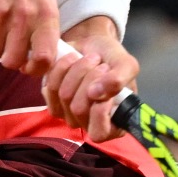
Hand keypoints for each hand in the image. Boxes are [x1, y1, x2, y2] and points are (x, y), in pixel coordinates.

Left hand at [45, 22, 137, 139]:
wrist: (93, 44)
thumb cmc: (112, 59)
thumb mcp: (127, 65)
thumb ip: (119, 80)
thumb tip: (96, 94)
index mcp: (114, 125)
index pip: (100, 132)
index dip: (100, 109)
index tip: (107, 82)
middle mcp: (90, 125)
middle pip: (79, 109)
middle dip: (90, 78)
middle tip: (100, 63)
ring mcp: (69, 116)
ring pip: (65, 96)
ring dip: (77, 70)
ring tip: (89, 59)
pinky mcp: (52, 102)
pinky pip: (50, 88)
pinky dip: (61, 68)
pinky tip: (72, 61)